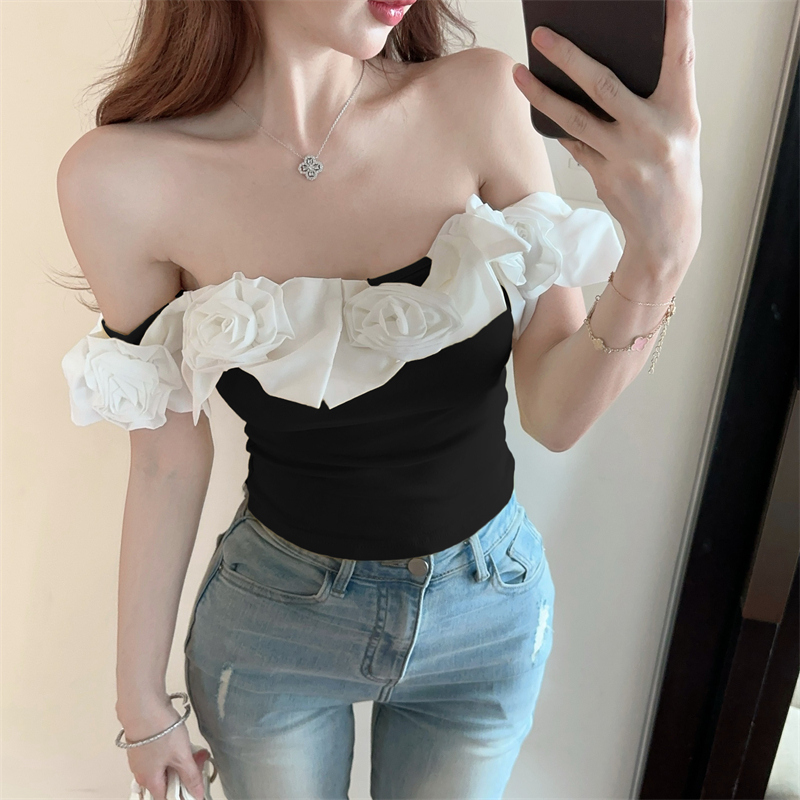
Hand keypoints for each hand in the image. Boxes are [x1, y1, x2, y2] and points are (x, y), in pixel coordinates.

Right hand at [120, 698, 207, 799]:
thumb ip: (190, 776)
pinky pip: (159, 753)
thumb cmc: (161, 733)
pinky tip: (181, 737)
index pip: (166, 798)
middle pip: (166, 781)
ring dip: (181, 759)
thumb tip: (198, 796)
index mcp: (149, 781)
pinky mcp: (142, 741)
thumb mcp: (181, 756)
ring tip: (194, 747)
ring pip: (164, 765)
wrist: (143, 704)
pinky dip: (173, 749)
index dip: (183, 793)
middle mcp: (141, 772)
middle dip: (185, 772)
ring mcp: (140, 756)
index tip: (197, 781)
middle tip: (200, 758)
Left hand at [512, 0, 702, 274]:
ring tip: (519, 73)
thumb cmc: (674, 169)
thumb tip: (605, 64)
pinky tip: (539, 107)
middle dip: (569, 57)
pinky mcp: (604, 178)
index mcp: (683, 114)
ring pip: (575, 119)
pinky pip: (574, 144)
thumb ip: (655, 97)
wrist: (668, 230)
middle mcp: (654, 134)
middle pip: (604, 87)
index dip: (678, 26)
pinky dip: (558, 125)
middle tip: (542, 34)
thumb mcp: (681, 129)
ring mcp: (626, 159)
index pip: (681, 61)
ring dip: (542, 95)